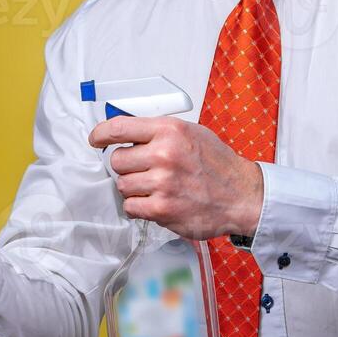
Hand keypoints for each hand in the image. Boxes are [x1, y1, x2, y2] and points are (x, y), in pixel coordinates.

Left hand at [88, 116, 262, 239]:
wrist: (242, 195)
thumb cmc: (217, 164)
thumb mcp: (191, 132)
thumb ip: (160, 131)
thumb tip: (128, 133)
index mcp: (169, 130)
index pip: (119, 127)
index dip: (101, 134)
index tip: (95, 140)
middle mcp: (164, 154)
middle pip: (117, 160)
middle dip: (126, 167)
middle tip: (143, 170)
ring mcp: (162, 183)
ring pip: (123, 185)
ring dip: (134, 188)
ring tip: (156, 187)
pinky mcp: (162, 209)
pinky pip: (131, 207)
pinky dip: (139, 207)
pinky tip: (156, 202)